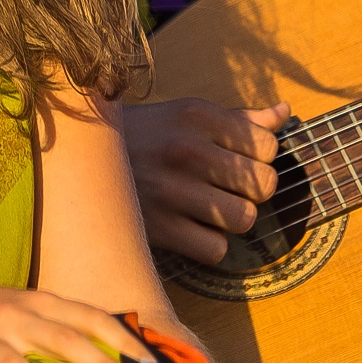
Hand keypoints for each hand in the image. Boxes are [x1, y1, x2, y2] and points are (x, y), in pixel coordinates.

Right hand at [121, 98, 288, 263]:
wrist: (76, 163)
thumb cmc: (143, 137)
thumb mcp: (185, 115)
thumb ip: (238, 118)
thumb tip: (285, 113)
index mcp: (197, 115)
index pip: (268, 145)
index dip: (261, 158)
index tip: (239, 160)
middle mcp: (187, 149)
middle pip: (263, 184)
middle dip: (251, 190)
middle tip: (225, 188)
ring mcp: (171, 190)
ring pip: (244, 219)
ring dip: (231, 219)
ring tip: (209, 208)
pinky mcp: (158, 228)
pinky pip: (216, 249)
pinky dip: (209, 244)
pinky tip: (192, 229)